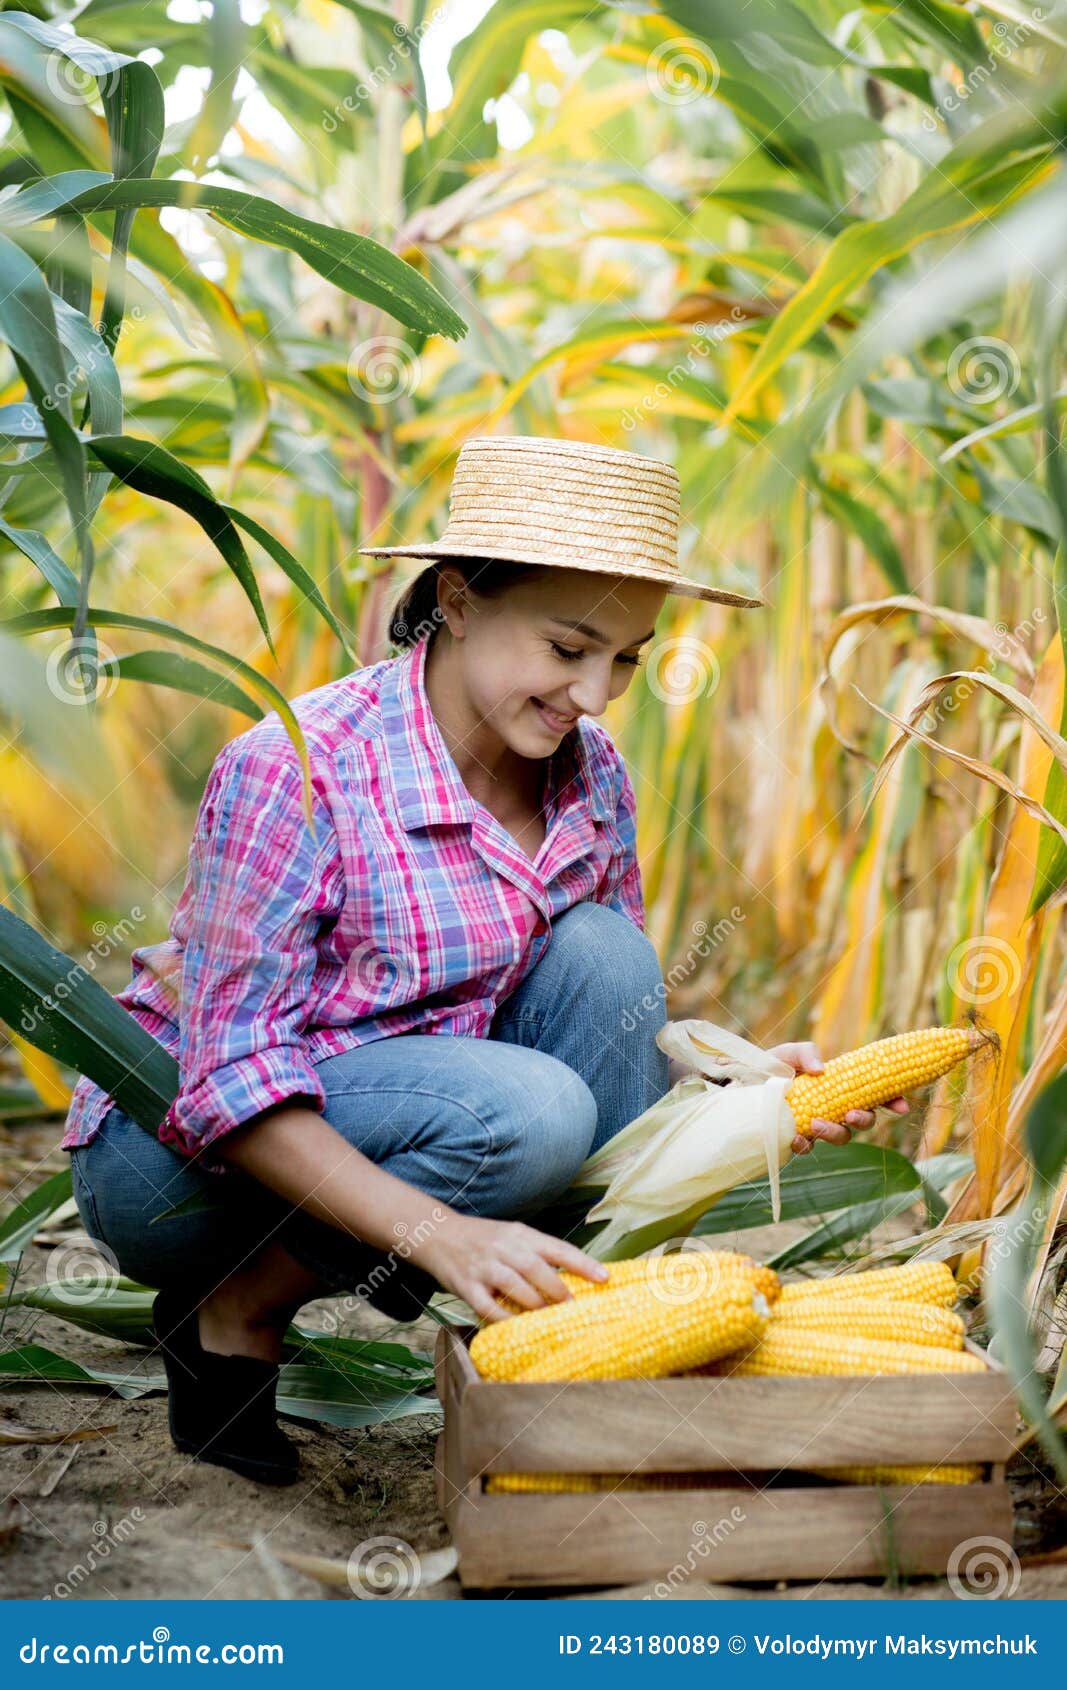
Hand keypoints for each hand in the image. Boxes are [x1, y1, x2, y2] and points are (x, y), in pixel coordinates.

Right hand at [415, 1213, 610, 1321]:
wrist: (438, 1234)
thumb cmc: (485, 1239)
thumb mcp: (513, 1236)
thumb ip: (539, 1255)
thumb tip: (576, 1280)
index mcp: (521, 1234)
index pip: (557, 1248)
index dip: (583, 1263)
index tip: (605, 1278)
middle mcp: (504, 1248)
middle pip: (537, 1268)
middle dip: (559, 1290)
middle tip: (576, 1308)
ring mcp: (485, 1267)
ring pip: (516, 1286)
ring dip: (536, 1305)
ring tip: (551, 1319)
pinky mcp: (466, 1286)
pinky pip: (489, 1307)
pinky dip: (505, 1319)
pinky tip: (518, 1327)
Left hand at [767, 1041, 909, 1156]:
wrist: (738, 1084)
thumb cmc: (770, 1066)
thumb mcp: (789, 1053)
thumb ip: (806, 1053)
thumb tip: (822, 1071)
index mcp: (839, 1086)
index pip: (874, 1094)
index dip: (892, 1101)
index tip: (902, 1105)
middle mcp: (833, 1108)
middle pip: (862, 1121)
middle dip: (864, 1120)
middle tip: (852, 1114)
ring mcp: (816, 1125)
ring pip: (840, 1138)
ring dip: (835, 1134)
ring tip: (817, 1124)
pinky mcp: (797, 1139)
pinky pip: (808, 1149)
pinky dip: (805, 1145)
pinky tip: (796, 1138)